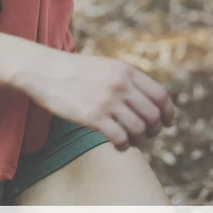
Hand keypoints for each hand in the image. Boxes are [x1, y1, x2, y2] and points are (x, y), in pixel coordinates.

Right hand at [11, 51, 175, 150]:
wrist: (44, 71)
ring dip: (139, 139)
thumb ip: (125, 79)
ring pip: (139, 129)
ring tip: (132, 141)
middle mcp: (120, 85)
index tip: (167, 123)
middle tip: (148, 135)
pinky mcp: (93, 117)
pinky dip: (124, 146)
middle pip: (153, 115)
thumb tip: (146, 98)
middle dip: (154, 129)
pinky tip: (119, 145)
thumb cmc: (73, 70)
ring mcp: (107, 101)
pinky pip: (120, 138)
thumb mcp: (104, 66)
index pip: (160, 96)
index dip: (168, 113)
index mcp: (126, 71)